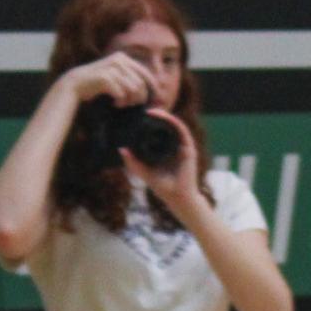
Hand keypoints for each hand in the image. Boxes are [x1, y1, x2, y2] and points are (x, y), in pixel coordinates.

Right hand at [58, 52, 152, 108]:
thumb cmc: (97, 84)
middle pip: (140, 83)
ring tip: (121, 103)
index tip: (158, 98)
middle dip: (139, 97)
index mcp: (123, 58)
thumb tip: (148, 91)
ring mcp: (112, 68)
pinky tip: (114, 103)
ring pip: (133, 89)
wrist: (76, 84)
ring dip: (129, 101)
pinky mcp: (105, 78)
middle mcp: (119, 60)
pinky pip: (121, 94)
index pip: (145, 73)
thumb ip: (129, 79)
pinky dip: (120, 101)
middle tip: (131, 104)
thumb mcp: (115, 77)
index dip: (153, 86)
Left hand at [124, 109, 201, 224]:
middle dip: (157, 116)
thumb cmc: (163, 188)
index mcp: (165, 149)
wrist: (178, 198)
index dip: (151, 122)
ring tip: (153, 112)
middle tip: (145, 111)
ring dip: (165, 116)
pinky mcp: (189, 148)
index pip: (159, 132)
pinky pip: (182, 130)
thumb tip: (121, 149)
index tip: (140, 117)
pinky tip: (165, 118)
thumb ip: (133, 162)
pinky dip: (174, 122)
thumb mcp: (144, 172)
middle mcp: (175, 146)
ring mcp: (183, 146)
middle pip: (167, 126)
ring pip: (175, 125)